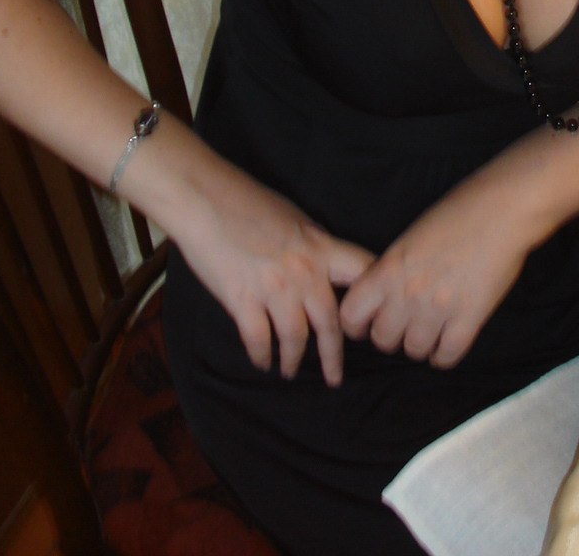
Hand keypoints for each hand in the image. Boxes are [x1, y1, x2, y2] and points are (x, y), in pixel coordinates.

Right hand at [173, 165, 373, 385]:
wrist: (205, 200)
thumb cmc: (248, 200)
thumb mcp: (295, 218)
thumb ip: (312, 246)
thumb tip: (323, 266)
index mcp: (321, 245)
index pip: (362, 271)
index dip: (373, 296)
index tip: (373, 318)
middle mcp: (304, 271)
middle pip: (330, 322)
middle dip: (334, 354)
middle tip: (335, 377)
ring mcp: (274, 288)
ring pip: (295, 338)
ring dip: (293, 360)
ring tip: (290, 371)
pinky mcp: (242, 300)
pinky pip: (258, 340)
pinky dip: (262, 356)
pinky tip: (262, 362)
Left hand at [338, 178, 540, 367]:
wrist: (501, 208)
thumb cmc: (458, 211)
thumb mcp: (411, 236)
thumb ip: (393, 268)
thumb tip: (385, 293)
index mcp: (389, 267)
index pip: (350, 315)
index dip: (357, 324)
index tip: (368, 323)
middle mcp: (408, 292)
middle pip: (382, 340)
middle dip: (391, 336)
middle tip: (404, 326)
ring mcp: (438, 308)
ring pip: (414, 351)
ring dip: (420, 344)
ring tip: (429, 331)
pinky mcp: (469, 319)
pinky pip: (447, 356)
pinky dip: (444, 355)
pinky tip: (447, 341)